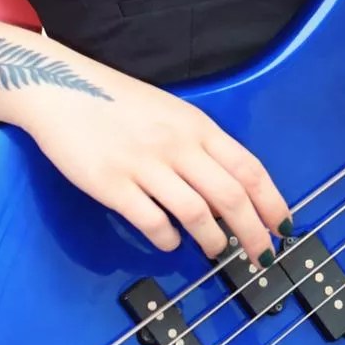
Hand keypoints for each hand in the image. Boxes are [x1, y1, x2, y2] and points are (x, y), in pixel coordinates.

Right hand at [3, 70, 289, 261]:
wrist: (62, 88)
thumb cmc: (118, 102)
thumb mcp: (171, 113)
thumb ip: (199, 146)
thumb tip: (227, 189)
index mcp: (197, 126)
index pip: (248, 168)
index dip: (270, 201)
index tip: (282, 226)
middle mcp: (178, 145)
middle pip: (230, 196)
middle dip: (252, 233)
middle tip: (261, 257)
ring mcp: (145, 165)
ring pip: (196, 213)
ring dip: (212, 240)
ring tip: (215, 251)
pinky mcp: (112, 185)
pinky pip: (151, 221)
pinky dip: (166, 239)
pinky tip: (168, 242)